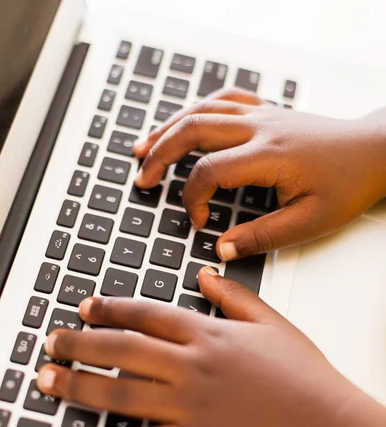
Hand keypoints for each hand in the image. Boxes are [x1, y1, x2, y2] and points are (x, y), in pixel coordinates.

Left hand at [37, 268, 361, 426]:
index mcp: (208, 334)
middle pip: (122, 350)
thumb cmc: (303, 375)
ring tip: (47, 380)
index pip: (148, 315)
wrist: (324, 426)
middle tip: (52, 342)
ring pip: (121, 393)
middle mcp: (191, 366)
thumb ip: (233, 295)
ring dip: (78, 386)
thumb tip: (206, 273)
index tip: (85, 308)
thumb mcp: (271, 322)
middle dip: (80, 344)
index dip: (111, 309)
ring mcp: (189, 405)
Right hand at [134, 89, 385, 259]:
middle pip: (193, 129)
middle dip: (160, 155)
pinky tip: (182, 121)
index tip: (199, 222)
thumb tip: (222, 249)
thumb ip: (262, 237)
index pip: (209, 171)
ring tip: (144, 147)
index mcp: (268, 156)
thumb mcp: (309, 222)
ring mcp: (262, 115)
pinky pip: (223, 100)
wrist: (374, 152)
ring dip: (168, 128)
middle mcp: (260, 128)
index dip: (193, 199)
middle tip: (142, 179)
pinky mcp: (267, 112)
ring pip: (202, 110)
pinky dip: (196, 109)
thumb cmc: (347, 185)